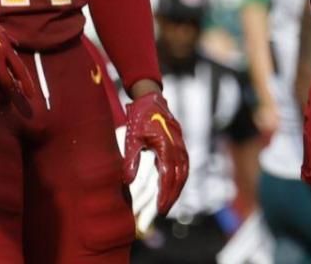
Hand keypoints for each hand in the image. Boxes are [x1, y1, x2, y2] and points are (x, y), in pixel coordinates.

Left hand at [121, 91, 187, 215]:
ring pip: (184, 173)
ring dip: (177, 189)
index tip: (159, 209)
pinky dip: (179, 179)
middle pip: (179, 177)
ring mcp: (181, 145)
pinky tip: (171, 187)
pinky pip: (183, 166)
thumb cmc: (139, 118)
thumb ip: (131, 160)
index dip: (165, 194)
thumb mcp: (132, 138)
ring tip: (167, 203)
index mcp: (166, 145)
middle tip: (162, 212)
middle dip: (172, 196)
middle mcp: (177, 146)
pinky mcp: (180, 145)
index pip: (168, 176)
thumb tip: (127, 182)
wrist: (150, 99)